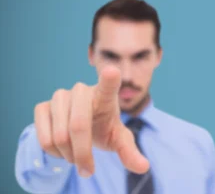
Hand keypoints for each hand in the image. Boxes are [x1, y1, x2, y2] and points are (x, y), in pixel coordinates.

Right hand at [33, 66, 148, 176]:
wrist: (78, 128)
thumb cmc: (103, 128)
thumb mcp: (118, 140)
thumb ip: (129, 152)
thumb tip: (144, 167)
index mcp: (105, 96)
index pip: (108, 85)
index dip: (109, 79)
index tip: (112, 71)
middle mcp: (82, 91)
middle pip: (78, 125)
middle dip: (83, 153)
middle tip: (88, 170)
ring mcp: (60, 97)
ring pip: (60, 136)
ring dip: (69, 156)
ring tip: (77, 158)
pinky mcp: (42, 107)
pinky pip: (44, 138)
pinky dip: (54, 153)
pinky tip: (62, 150)